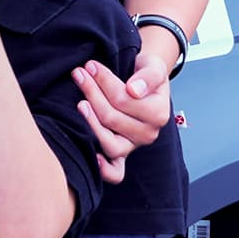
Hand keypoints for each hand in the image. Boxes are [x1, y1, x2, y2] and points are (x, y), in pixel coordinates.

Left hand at [73, 48, 174, 188]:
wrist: (142, 84)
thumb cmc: (146, 75)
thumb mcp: (153, 67)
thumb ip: (148, 76)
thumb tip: (134, 90)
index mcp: (158, 114)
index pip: (123, 99)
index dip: (104, 81)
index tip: (91, 65)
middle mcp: (148, 134)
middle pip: (112, 118)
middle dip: (92, 93)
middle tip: (79, 74)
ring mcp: (133, 146)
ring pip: (109, 143)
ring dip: (91, 122)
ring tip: (80, 102)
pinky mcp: (121, 155)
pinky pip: (115, 172)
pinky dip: (104, 169)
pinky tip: (92, 156)